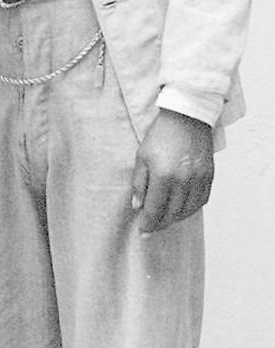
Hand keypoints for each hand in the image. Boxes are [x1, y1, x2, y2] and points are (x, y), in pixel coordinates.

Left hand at [130, 109, 213, 233]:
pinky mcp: (209, 175)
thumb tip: (138, 207)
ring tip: (165, 219)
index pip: (155, 209)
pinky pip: (202, 200)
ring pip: (188, 210)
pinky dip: (191, 209)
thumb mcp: (142, 157)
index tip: (143, 231)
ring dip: (176, 218)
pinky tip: (182, 209)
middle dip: (160, 223)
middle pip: (172, 213)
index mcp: (163, 176)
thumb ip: (138, 183)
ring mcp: (199, 179)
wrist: (187, 116)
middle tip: (152, 227)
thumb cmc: (160, 135)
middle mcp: (183, 180)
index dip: (148, 223)